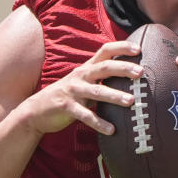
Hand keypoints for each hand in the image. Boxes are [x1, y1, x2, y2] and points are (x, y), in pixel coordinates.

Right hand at [22, 40, 141, 136]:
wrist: (37, 110)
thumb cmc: (69, 95)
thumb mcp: (85, 82)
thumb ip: (102, 78)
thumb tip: (132, 77)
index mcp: (87, 68)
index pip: (105, 51)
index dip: (121, 48)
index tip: (139, 49)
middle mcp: (81, 76)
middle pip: (104, 68)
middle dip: (123, 69)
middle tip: (140, 73)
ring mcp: (73, 91)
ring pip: (96, 92)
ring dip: (115, 96)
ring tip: (131, 101)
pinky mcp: (67, 108)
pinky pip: (86, 116)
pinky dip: (99, 123)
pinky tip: (112, 130)